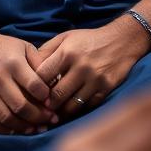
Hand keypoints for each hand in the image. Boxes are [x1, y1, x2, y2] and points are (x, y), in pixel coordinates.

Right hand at [0, 28, 55, 133]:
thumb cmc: (4, 47)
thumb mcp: (24, 47)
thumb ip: (40, 63)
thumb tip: (55, 83)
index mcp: (13, 62)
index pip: (34, 86)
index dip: (47, 98)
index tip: (53, 103)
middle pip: (21, 106)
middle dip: (39, 117)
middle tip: (50, 120)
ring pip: (6, 118)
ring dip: (24, 127)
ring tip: (36, 128)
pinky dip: (4, 131)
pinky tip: (16, 129)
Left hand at [34, 18, 150, 118]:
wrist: (121, 41)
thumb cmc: (88, 39)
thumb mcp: (65, 37)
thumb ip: (47, 50)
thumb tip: (29, 66)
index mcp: (67, 52)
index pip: (44, 75)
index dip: (36, 86)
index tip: (32, 92)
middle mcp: (80, 66)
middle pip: (57, 94)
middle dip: (47, 104)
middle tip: (41, 109)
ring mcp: (94, 79)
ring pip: (72, 105)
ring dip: (61, 111)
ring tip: (54, 113)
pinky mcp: (106, 89)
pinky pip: (87, 106)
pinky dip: (78, 110)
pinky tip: (71, 110)